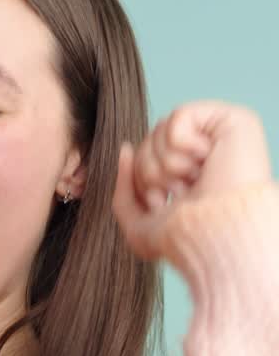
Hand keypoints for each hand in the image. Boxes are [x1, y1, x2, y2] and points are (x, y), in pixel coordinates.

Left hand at [112, 101, 271, 263]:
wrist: (216, 235)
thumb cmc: (185, 239)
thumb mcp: (138, 227)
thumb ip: (124, 190)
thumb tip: (126, 148)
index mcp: (188, 175)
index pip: (144, 159)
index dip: (145, 184)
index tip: (166, 206)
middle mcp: (203, 154)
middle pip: (148, 142)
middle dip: (153, 175)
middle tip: (183, 192)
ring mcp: (217, 136)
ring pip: (161, 128)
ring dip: (170, 164)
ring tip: (196, 178)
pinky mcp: (230, 120)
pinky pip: (179, 116)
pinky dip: (183, 144)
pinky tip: (206, 159)